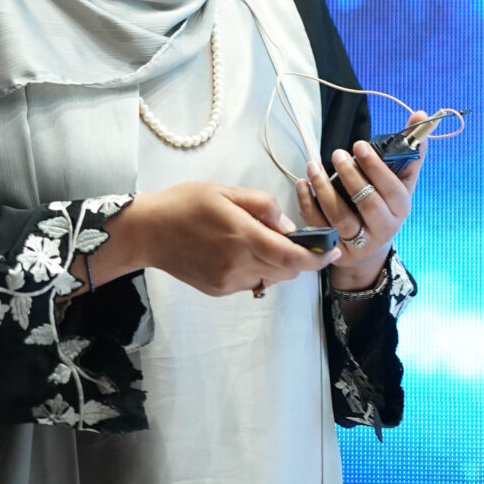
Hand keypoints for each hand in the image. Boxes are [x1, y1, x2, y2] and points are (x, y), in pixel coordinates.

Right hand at [106, 182, 337, 298]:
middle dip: (300, 258)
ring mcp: (228, 282)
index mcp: (243, 237)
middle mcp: (239, 265)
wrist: (148, 232)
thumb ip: (262, 206)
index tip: (334, 250)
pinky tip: (240, 250)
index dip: (317, 257)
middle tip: (298, 237)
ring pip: (270, 278)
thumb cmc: (186, 203)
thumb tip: (287, 225)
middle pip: (286, 271)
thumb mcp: (226, 191)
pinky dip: (257, 268)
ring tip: (260, 238)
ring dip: (277, 263)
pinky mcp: (218, 291)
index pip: (291, 256)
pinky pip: (251, 282)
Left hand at [297, 117, 428, 296]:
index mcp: (400, 207)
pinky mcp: (337, 252)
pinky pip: (320, 228)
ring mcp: (360, 243)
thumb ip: (409, 148)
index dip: (374, 166)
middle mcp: (383, 228)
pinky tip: (302, 184)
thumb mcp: (400, 179)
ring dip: (324, 189)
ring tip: (313, 166)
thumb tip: (421, 113)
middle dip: (350, 176)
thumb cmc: (385, 202)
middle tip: (337, 153)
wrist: (371, 245)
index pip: (390, 187)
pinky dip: (308, 205)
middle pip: (366, 203)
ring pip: (340, 217)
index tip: (358, 145)